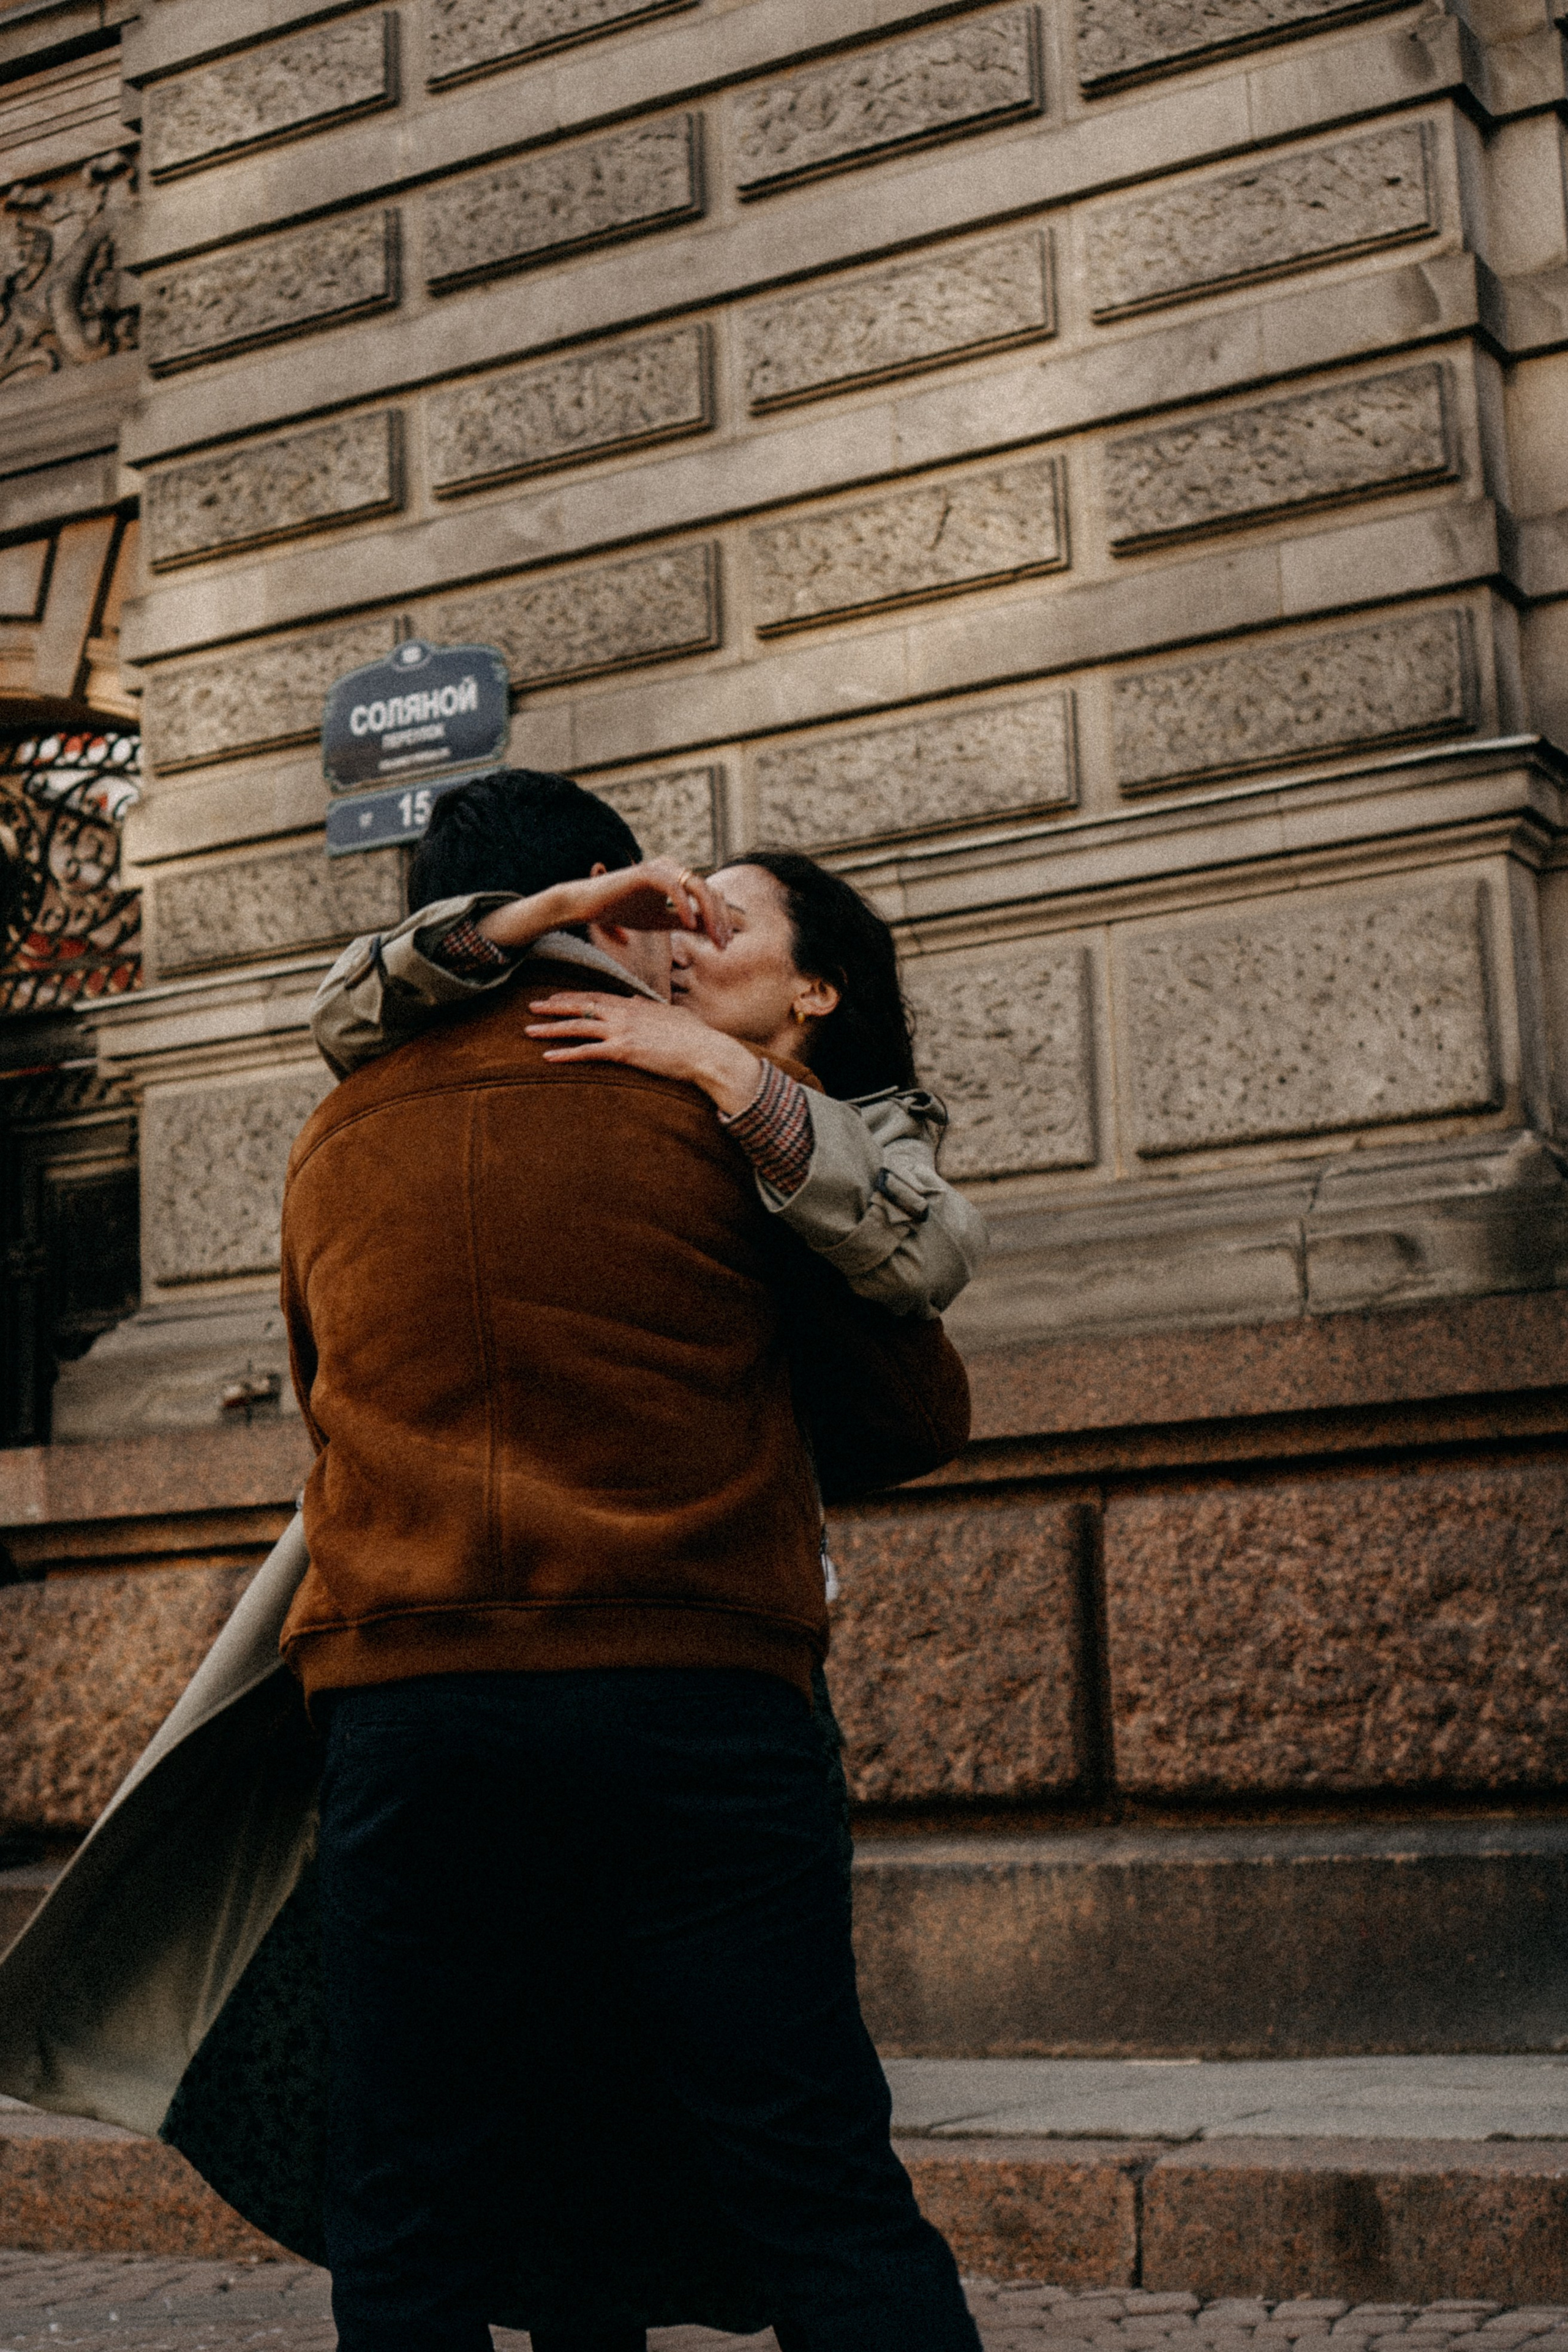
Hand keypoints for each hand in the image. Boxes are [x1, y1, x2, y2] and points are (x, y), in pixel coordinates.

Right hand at [479, 859, 730, 952]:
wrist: (589, 906)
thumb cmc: (623, 911)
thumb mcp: (661, 921)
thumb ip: (685, 922)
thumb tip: (712, 929)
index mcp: (677, 878)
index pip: (709, 895)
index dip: (721, 919)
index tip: (724, 944)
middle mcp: (672, 868)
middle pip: (708, 890)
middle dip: (720, 919)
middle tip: (723, 944)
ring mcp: (660, 868)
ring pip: (696, 887)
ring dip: (708, 913)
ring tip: (712, 937)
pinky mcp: (646, 873)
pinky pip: (673, 887)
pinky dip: (684, 906)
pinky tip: (689, 925)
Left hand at [525, 991, 761, 1115]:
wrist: (707, 1052)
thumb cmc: (695, 1037)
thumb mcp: (670, 1015)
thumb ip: (649, 1007)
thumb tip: (635, 1001)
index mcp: (635, 1004)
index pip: (597, 996)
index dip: (573, 996)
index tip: (555, 998)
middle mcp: (625, 1013)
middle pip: (582, 1006)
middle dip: (554, 1006)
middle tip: (531, 1007)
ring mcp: (623, 1031)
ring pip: (578, 1026)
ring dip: (551, 1028)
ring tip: (528, 1030)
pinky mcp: (624, 1051)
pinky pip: (587, 1052)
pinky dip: (565, 1053)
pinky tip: (547, 1057)